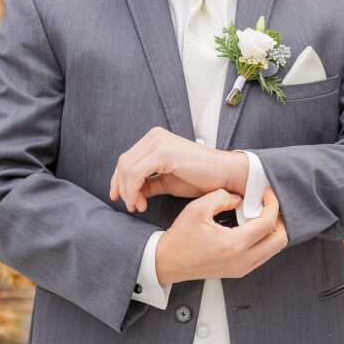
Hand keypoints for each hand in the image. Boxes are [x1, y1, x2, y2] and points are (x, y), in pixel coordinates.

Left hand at [109, 127, 239, 212]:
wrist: (225, 176)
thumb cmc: (202, 178)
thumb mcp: (167, 182)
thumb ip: (149, 184)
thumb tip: (131, 193)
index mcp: (155, 140)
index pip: (126, 159)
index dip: (118, 181)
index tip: (119, 199)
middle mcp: (155, 137)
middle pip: (124, 163)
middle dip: (122, 188)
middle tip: (132, 206)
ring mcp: (159, 142)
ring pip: (127, 168)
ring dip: (128, 192)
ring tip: (139, 206)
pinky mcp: (164, 152)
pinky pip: (137, 173)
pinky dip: (134, 190)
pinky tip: (143, 203)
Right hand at [155, 186, 287, 284]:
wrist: (167, 262)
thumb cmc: (180, 237)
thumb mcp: (198, 208)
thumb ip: (222, 197)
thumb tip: (239, 198)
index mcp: (234, 244)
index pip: (267, 223)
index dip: (272, 205)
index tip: (267, 193)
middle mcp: (242, 260)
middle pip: (279, 240)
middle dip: (278, 220)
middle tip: (268, 205)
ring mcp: (242, 268)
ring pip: (273, 249)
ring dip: (271, 230)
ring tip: (259, 214)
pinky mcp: (239, 271)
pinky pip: (263, 255)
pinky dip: (263, 239)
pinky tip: (251, 226)